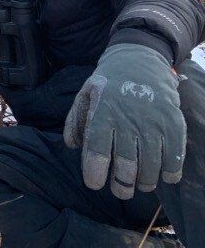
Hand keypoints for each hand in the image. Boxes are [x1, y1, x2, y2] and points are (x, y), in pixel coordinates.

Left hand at [64, 43, 185, 198]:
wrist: (139, 57)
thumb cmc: (109, 81)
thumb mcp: (86, 94)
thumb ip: (75, 120)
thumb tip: (72, 146)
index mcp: (103, 113)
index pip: (97, 153)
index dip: (95, 174)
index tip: (94, 183)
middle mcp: (128, 120)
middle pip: (126, 166)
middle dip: (121, 186)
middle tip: (120, 190)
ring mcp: (153, 122)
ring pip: (151, 167)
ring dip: (145, 182)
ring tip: (140, 184)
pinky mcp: (173, 123)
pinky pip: (174, 157)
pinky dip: (170, 173)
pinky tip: (164, 175)